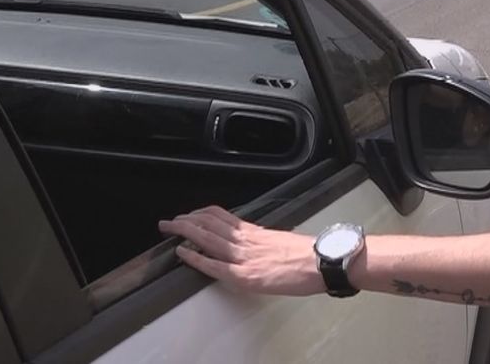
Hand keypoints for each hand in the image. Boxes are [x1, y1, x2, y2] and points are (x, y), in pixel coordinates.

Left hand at [158, 206, 323, 295]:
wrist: (321, 262)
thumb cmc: (306, 255)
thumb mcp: (280, 240)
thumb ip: (261, 240)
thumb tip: (252, 243)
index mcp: (254, 231)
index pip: (221, 216)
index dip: (200, 214)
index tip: (189, 214)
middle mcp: (246, 240)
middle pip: (209, 223)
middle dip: (185, 221)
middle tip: (169, 221)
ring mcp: (244, 257)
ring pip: (207, 238)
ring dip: (184, 232)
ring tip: (169, 230)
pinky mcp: (245, 275)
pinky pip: (214, 264)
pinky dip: (196, 258)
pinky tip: (183, 253)